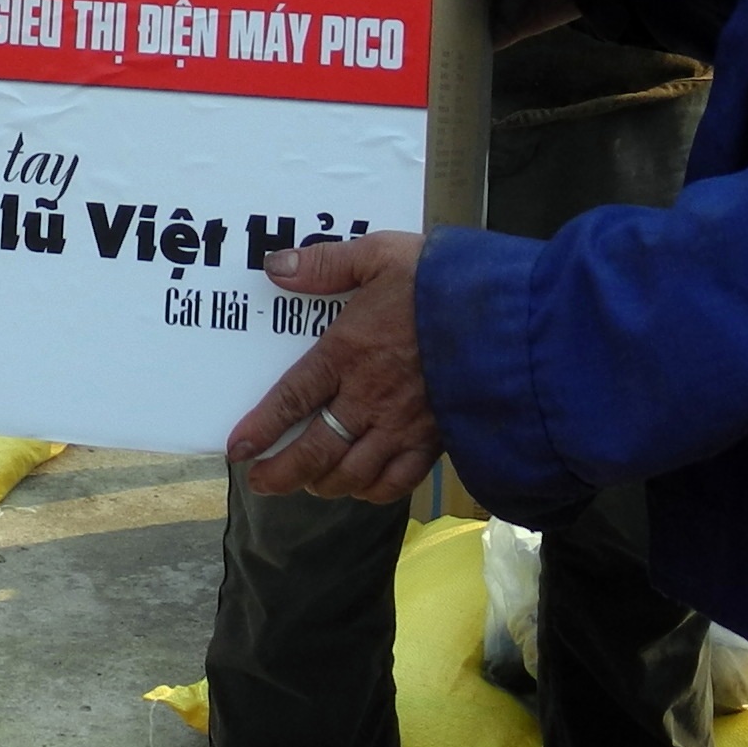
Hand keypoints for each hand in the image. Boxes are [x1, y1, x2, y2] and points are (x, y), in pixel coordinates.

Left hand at [226, 232, 439, 504]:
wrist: (510, 317)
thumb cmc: (441, 281)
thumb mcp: (379, 254)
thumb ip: (325, 264)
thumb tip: (274, 268)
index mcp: (348, 353)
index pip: (292, 400)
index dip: (261, 428)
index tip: (237, 449)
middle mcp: (369, 398)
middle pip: (315, 451)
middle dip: (283, 473)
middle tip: (260, 483)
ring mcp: (404, 426)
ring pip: (352, 474)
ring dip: (323, 485)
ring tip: (307, 485)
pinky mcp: (437, 440)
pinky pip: (398, 482)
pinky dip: (373, 491)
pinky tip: (362, 487)